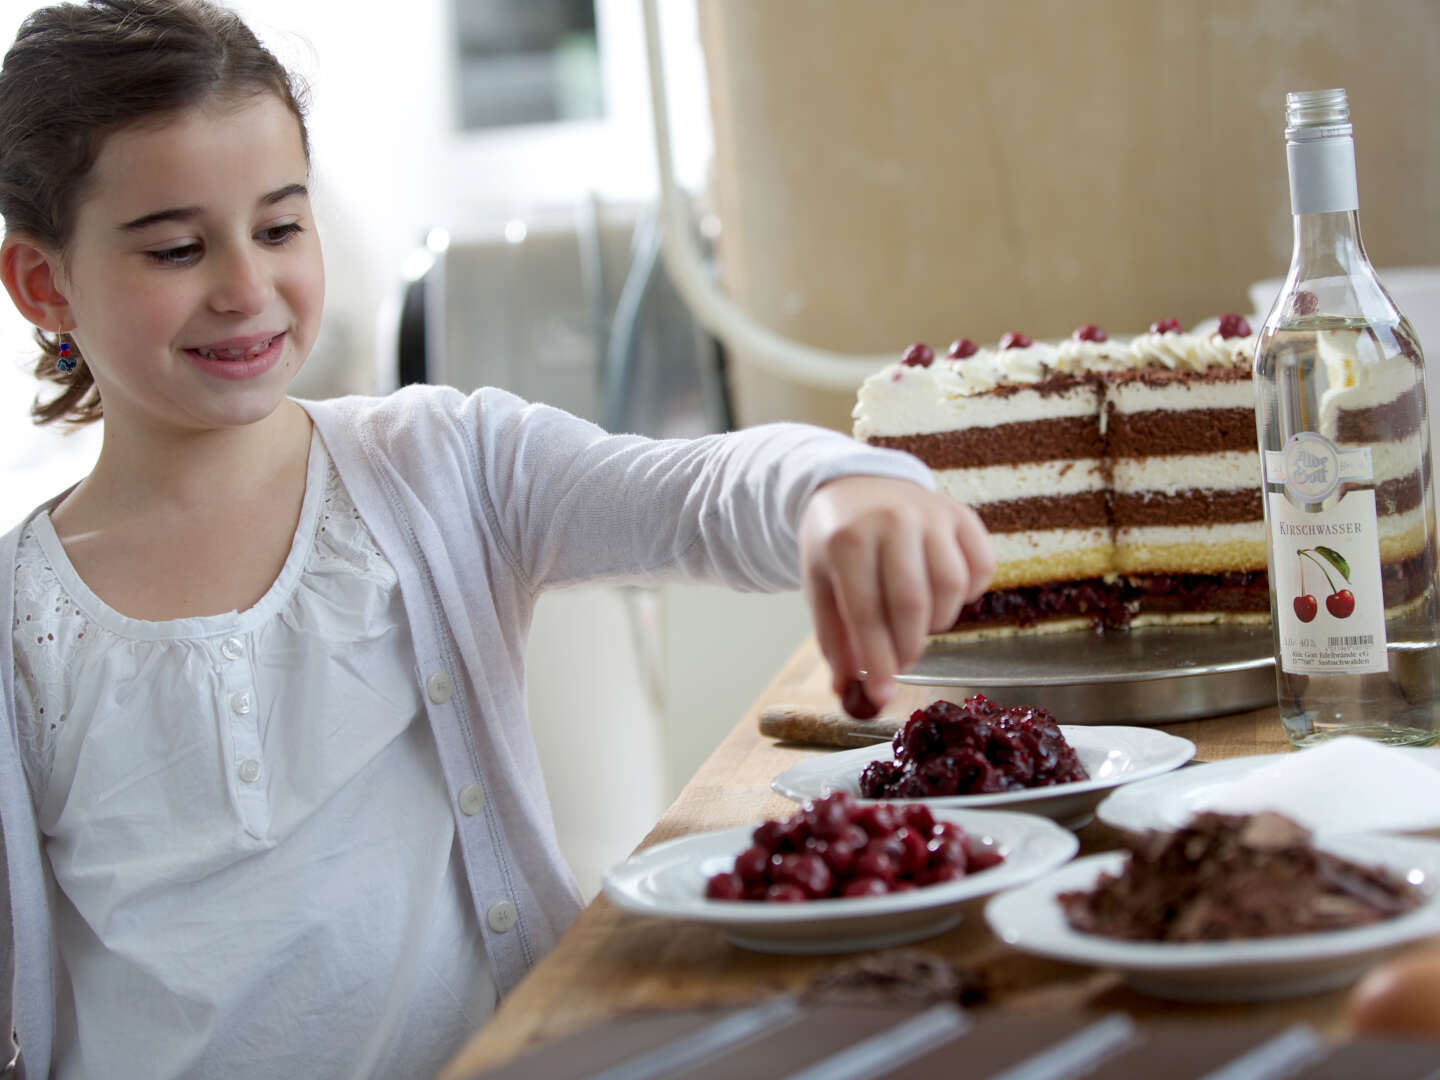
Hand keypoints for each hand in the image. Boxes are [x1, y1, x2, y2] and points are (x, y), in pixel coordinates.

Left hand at [798, 476, 994, 713]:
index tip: (883, 696)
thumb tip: (850, 694)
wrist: (856, 485)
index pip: (865, 612)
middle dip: (909, 647)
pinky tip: (943, 596)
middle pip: (912, 602)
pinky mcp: (963, 514)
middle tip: (902, 662)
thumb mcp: (821, 585)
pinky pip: (982, 566)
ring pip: (952, 586)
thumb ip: (836, 640)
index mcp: (847, 539)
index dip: (877, 661)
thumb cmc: (837, 543)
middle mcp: (892, 519)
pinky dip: (970, 594)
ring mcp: (932, 513)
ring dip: (939, 621)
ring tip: (917, 623)